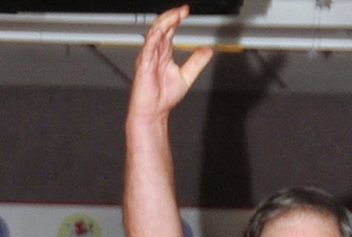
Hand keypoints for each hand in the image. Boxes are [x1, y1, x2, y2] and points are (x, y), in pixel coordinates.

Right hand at [128, 6, 211, 123]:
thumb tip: (207, 51)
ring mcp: (148, 56)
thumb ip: (196, 62)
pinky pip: (148, 47)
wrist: (154, 111)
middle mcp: (154, 51)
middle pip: (160, 27)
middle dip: (170, 16)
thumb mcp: (186, 76)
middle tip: (182, 10)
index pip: (169, 30)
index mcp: (163, 52)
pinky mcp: (144, 64)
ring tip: (175, 15)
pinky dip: (155, 37)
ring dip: (164, 23)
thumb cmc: (163, 96)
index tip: (185, 11)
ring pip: (154, 33)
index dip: (176, 18)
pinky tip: (162, 30)